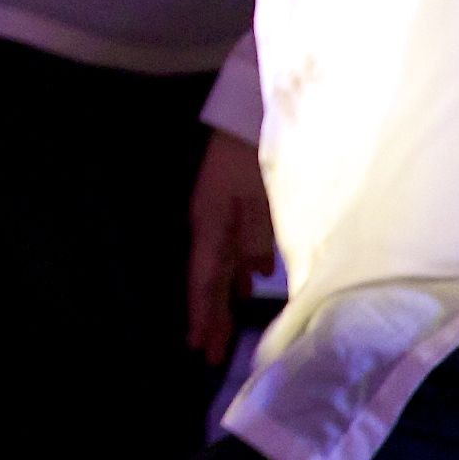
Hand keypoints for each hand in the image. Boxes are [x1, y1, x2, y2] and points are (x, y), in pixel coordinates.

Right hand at [187, 129, 280, 370]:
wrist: (250, 107)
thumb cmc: (254, 148)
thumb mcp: (261, 192)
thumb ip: (259, 234)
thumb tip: (256, 272)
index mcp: (211, 223)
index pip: (205, 279)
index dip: (202, 314)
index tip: (197, 346)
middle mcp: (212, 223)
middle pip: (210, 278)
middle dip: (210, 315)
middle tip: (208, 352)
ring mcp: (223, 213)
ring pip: (222, 265)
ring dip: (224, 296)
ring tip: (224, 328)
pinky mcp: (237, 204)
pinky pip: (236, 247)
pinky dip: (241, 270)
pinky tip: (250, 281)